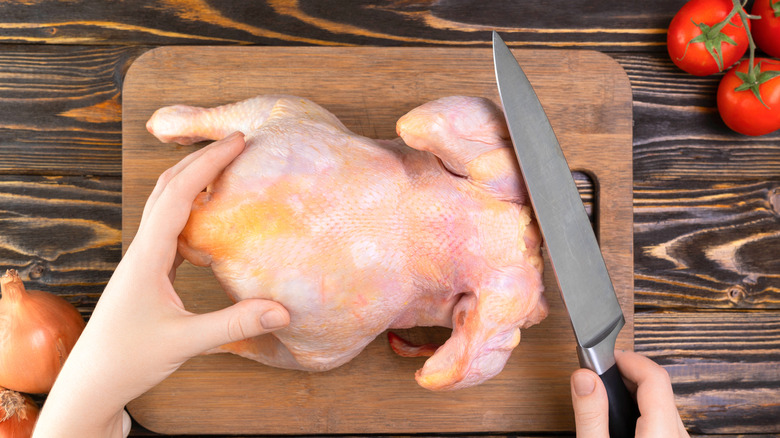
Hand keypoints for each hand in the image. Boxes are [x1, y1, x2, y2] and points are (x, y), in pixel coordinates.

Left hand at [34, 132, 289, 437]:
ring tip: (226, 167)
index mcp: (147, 256)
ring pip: (165, 204)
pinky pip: (170, 227)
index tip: (237, 141)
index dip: (207, 164)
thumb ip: (235, 324)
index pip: (178, 195)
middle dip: (199, 159)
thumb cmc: (129, 359)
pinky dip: (191, 208)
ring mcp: (143, 259)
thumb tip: (283, 310)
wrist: (92, 381)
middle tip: (236, 142)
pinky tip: (211, 215)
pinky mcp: (148, 271)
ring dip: (193, 179)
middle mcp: (142, 249)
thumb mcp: (185, 342)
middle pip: (167, 188)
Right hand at [570, 350, 688, 437]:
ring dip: (635, 392)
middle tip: (600, 375)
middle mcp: (677, 436)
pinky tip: (621, 416)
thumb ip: (590, 415)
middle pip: (661, 387)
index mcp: (661, 434)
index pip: (655, 377)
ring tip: (607, 396)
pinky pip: (664, 418)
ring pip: (664, 402)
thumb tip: (584, 378)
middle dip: (628, 374)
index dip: (628, 359)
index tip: (605, 357)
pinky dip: (642, 409)